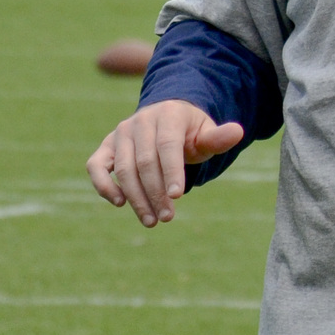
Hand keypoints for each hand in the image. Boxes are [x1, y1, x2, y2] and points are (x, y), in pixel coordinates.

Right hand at [87, 100, 243, 227]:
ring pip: (122, 169)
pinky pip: (95, 166)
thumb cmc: (190, 133)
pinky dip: (103, 185)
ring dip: (135, 197)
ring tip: (151, 220)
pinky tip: (120, 203)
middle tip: (167, 218)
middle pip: (144, 162)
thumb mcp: (206, 134)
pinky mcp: (105, 147)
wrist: (165, 119)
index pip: (167, 146)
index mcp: (168, 115)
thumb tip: (238, 132)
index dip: (171, 172)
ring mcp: (120, 133)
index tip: (177, 197)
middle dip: (155, 192)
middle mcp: (140, 122)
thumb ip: (218, 138)